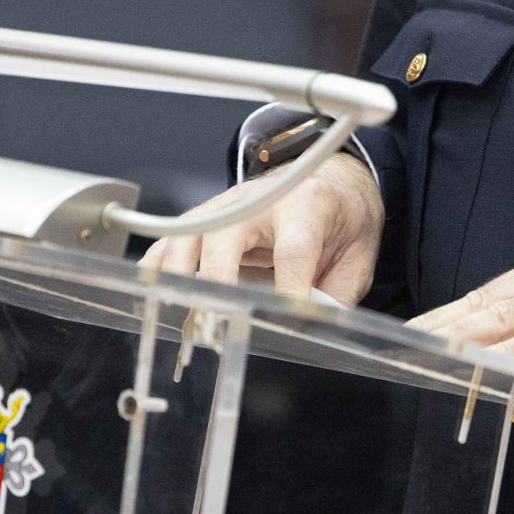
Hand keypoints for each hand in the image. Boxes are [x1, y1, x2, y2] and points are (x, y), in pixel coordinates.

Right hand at [145, 155, 382, 303]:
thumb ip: (335, 295)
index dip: (287, 288)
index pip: (292, 249)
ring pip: (187, 237)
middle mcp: (260, 201)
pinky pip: (171, 242)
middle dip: (215, 283)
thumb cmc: (343, 219)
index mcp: (307, 205)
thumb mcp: (357, 258)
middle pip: (224, 238)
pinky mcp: (206, 217)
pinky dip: (158, 271)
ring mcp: (227, 206)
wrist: (333, 181)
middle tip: (214, 326)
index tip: (284, 321)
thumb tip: (309, 332)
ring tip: (182, 321)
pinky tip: (156, 300)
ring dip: (178, 280)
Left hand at [405, 244, 513, 380]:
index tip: (415, 330)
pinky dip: (510, 352)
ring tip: (432, 352)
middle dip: (443, 324)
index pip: (487, 294)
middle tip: (407, 341)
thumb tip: (493, 359)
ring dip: (464, 337)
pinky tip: (486, 363)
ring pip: (507, 315)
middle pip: (487, 301)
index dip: (448, 313)